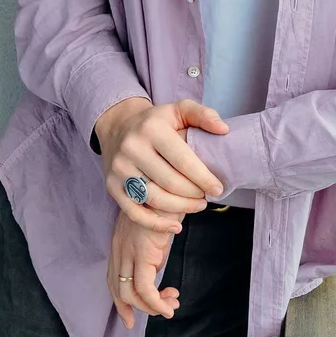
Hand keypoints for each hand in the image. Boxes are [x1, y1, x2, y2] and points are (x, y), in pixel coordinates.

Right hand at [95, 97, 228, 230]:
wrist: (117, 126)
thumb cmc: (156, 121)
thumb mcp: (179, 110)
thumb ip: (203, 115)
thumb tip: (223, 129)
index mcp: (152, 129)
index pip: (183, 160)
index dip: (203, 177)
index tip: (218, 188)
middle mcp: (132, 148)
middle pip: (170, 182)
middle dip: (194, 194)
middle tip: (206, 197)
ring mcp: (120, 168)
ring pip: (154, 199)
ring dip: (181, 208)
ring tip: (197, 206)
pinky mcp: (112, 185)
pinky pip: (135, 212)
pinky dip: (156, 224)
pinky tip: (175, 226)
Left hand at [108, 208, 183, 328]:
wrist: (171, 187)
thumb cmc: (167, 203)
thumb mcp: (154, 228)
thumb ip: (151, 246)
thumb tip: (158, 264)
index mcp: (120, 240)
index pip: (113, 276)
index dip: (120, 299)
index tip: (130, 316)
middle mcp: (119, 248)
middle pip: (117, 288)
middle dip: (132, 308)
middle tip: (158, 313)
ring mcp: (128, 251)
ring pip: (130, 293)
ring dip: (151, 306)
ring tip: (171, 305)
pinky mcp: (143, 254)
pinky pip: (145, 289)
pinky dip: (156, 303)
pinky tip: (170, 305)